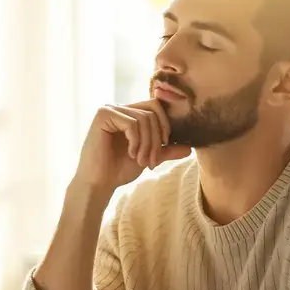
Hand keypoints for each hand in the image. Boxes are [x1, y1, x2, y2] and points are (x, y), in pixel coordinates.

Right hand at [72, 100, 191, 192]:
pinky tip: (131, 154)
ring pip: (144, 118)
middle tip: (152, 161)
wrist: (99, 183)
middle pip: (153, 112)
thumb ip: (166, 150)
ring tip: (142, 161)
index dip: (165, 125)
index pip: (156, 107)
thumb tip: (190, 148)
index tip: (164, 147)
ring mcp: (110, 109)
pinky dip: (136, 141)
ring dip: (148, 143)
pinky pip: (132, 123)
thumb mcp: (148, 157)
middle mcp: (119, 107)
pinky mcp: (103, 115)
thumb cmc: (119, 170)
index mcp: (129, 113)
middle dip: (157, 138)